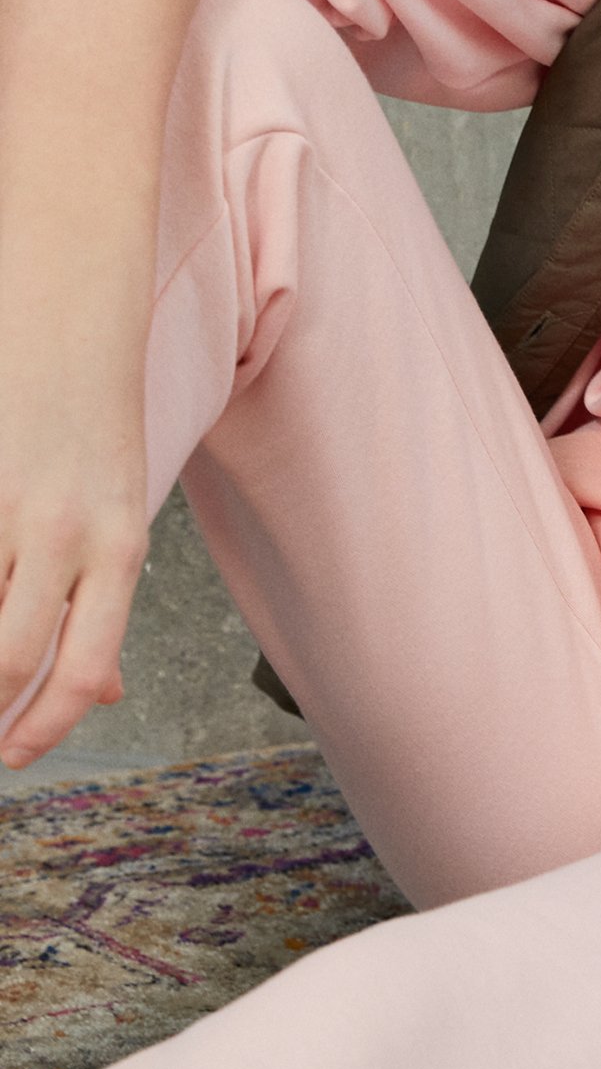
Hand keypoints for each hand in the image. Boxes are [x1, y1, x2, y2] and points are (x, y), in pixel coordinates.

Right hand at [0, 354, 146, 768]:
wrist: (71, 309)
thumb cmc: (93, 422)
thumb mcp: (122, 509)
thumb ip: (105, 602)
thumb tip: (104, 695)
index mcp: (118, 544)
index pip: (79, 671)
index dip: (43, 731)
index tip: (14, 758)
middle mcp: (62, 530)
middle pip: (9, 661)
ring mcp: (3, 502)